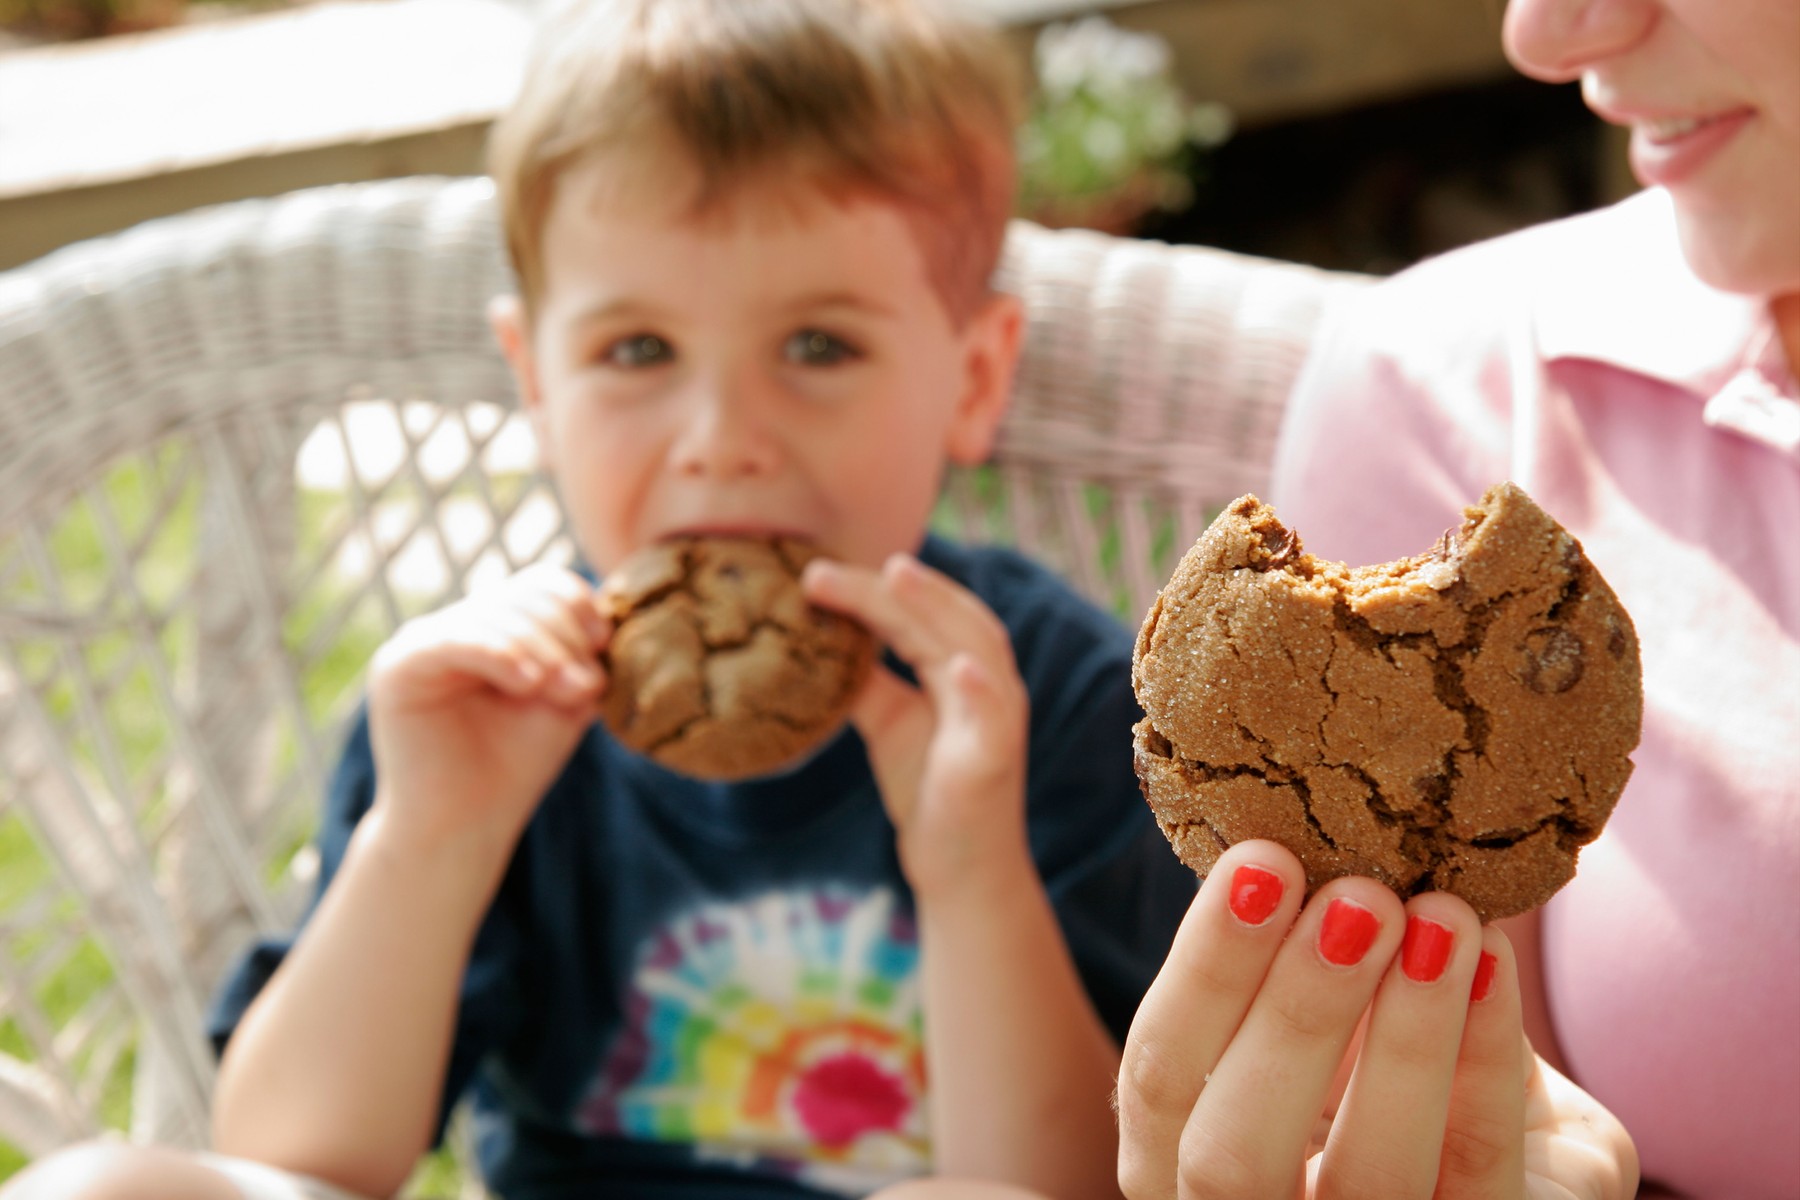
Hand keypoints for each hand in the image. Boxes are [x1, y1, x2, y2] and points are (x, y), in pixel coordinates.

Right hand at [365, 563, 609, 851]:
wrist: (465, 823)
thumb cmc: (516, 763)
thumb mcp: (565, 700)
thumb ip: (583, 656)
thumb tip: (608, 607)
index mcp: (497, 628)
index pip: (541, 585)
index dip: (578, 605)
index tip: (604, 644)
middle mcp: (459, 626)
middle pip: (524, 596)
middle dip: (565, 638)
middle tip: (584, 686)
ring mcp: (426, 641)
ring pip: (496, 614)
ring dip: (542, 652)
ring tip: (562, 693)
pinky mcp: (400, 665)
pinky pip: (455, 639)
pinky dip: (500, 653)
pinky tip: (528, 682)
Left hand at [802, 553, 1030, 898]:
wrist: (960, 870)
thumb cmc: (928, 790)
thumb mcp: (888, 722)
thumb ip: (865, 679)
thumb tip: (816, 636)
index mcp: (961, 670)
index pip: (918, 616)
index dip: (871, 590)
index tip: (813, 575)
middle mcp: (987, 685)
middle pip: (947, 617)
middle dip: (897, 585)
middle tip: (834, 566)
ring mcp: (997, 720)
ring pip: (976, 648)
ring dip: (939, 609)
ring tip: (898, 576)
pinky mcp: (996, 761)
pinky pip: (994, 719)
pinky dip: (982, 689)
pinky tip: (959, 668)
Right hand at [1116, 840, 1637, 1199]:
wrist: (1507, 1152)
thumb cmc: (1380, 1055)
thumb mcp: (1312, 1010)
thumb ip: (1288, 950)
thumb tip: (1285, 817)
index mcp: (1182, 1158)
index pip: (1157, 1084)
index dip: (1203, 976)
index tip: (1262, 860)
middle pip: (1230, 1158)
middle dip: (1293, 1016)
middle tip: (1358, 895)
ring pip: (1366, 1183)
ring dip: (1404, 1041)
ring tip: (1442, 915)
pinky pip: (1480, 1177)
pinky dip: (1483, 1066)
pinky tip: (1488, 963)